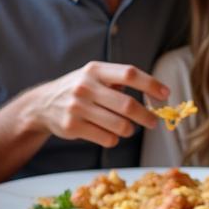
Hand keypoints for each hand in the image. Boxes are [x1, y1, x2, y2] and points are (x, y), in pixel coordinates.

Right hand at [28, 61, 168, 147]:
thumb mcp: (94, 75)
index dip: (150, 84)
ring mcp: (77, 107)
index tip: (165, 94)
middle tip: (153, 122)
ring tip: (128, 128)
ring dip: (129, 130)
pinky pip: (107, 138)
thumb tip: (156, 93)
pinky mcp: (72, 127)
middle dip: (146, 116)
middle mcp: (86, 86)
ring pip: (119, 125)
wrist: (42, 105)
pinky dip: (114, 139)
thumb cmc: (79, 89)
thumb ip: (119, 80)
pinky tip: (109, 134)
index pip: (129, 73)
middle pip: (127, 105)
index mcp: (95, 70)